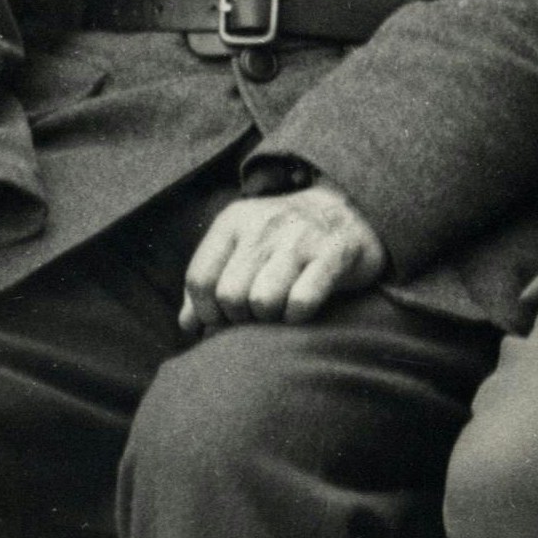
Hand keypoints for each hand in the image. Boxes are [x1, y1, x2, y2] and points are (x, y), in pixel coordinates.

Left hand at [180, 181, 389, 329]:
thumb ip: (211, 283)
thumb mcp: (242, 249)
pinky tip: (302, 308)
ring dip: (269, 317)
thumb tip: (187, 325)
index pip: (199, 279)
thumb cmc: (284, 241)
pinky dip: (297, 316)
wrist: (349, 211)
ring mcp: (300, 238)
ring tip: (279, 309)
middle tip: (255, 315)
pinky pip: (301, 303)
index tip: (221, 319)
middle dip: (239, 317)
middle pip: (230, 296)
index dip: (205, 312)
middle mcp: (264, 224)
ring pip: (263, 301)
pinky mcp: (333, 255)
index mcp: (234, 221)